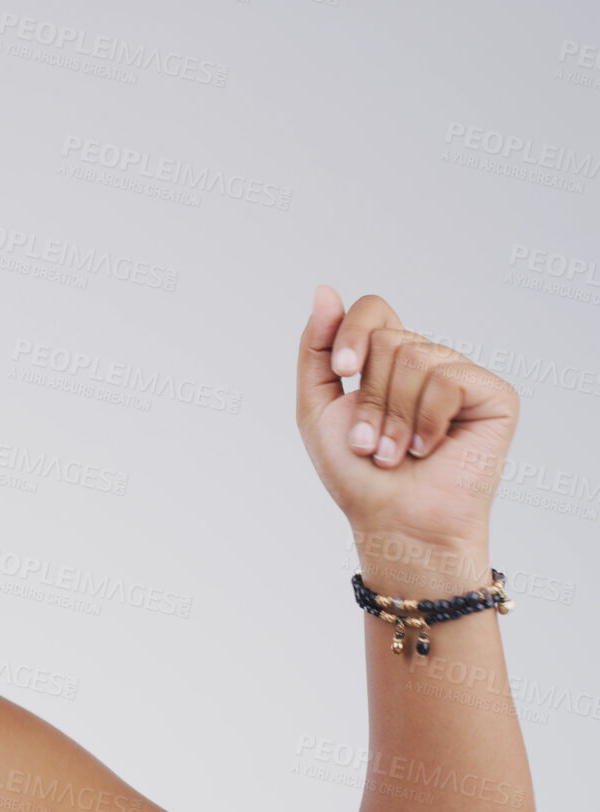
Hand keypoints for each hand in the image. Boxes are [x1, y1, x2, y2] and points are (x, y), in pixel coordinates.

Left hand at [294, 286, 519, 549]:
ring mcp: (461, 376)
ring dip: (394, 416)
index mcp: (388, 361)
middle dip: (369, 398)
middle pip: (389, 338)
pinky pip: (449, 379)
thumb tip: (325, 291)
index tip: (342, 368)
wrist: (393, 520)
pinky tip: (431, 448)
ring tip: (396, 453)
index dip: (353, 331)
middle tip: (371, 443)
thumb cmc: (357, 473)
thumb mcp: (317, 407)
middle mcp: (428, 361)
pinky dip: (428, 420)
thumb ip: (317, 349)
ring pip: (416, 356)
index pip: (374, 309)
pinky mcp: (494, 395)